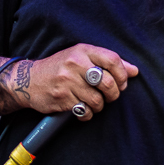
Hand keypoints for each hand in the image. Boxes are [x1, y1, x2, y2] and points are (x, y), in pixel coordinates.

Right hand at [20, 44, 138, 120]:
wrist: (29, 80)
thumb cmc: (60, 68)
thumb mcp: (82, 57)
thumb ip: (108, 62)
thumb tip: (134, 71)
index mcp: (83, 50)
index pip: (112, 60)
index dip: (122, 74)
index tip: (122, 82)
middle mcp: (75, 63)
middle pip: (108, 83)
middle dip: (114, 94)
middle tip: (109, 96)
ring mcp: (67, 81)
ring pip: (97, 100)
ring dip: (99, 106)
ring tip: (93, 102)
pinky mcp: (61, 98)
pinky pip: (84, 110)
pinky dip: (87, 113)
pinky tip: (82, 108)